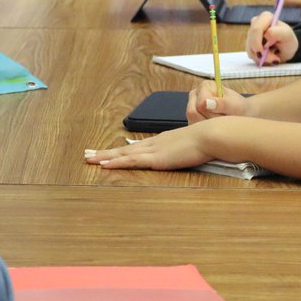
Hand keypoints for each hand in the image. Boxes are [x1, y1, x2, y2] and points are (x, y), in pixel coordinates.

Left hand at [83, 125, 216, 170]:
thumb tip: (190, 152)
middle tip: (88, 155)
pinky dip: (116, 163)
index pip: (136, 147)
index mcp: (163, 141)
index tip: (109, 153)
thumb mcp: (194, 145)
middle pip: (124, 150)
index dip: (121, 151)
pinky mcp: (156, 158)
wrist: (212, 135)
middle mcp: (154, 143)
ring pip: (122, 155)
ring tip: (88, 160)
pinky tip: (104, 165)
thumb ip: (188, 149)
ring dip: (104, 157)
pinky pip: (131, 162)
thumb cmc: (208, 140)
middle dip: (105, 153)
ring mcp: (154, 150)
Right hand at [187, 82, 248, 121]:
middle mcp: (194, 95)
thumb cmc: (238, 107)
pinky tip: (214, 127)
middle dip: (209, 119)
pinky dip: (204, 130)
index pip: (200, 103)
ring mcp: (191, 106)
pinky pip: (193, 127)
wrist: (241, 114)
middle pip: (193, 113)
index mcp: (204, 86)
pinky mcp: (191, 117)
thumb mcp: (234, 105)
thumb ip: (222, 103)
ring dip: (207, 126)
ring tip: (220, 122)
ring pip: (192, 121)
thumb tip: (205, 103)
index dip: (212, 112)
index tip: (224, 113)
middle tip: (223, 119)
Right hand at [246, 10, 297, 64]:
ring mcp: (251, 34)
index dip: (257, 43)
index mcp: (265, 17)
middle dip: (261, 53)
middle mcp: (256, 24)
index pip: (256, 29)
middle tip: (273, 60)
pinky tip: (268, 57)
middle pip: (251, 41)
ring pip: (250, 49)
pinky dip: (259, 59)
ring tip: (274, 58)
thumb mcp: (287, 35)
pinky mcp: (250, 44)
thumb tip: (266, 34)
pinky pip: (251, 54)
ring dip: (261, 58)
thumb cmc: (288, 40)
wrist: (286, 49)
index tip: (264, 53)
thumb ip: (278, 33)